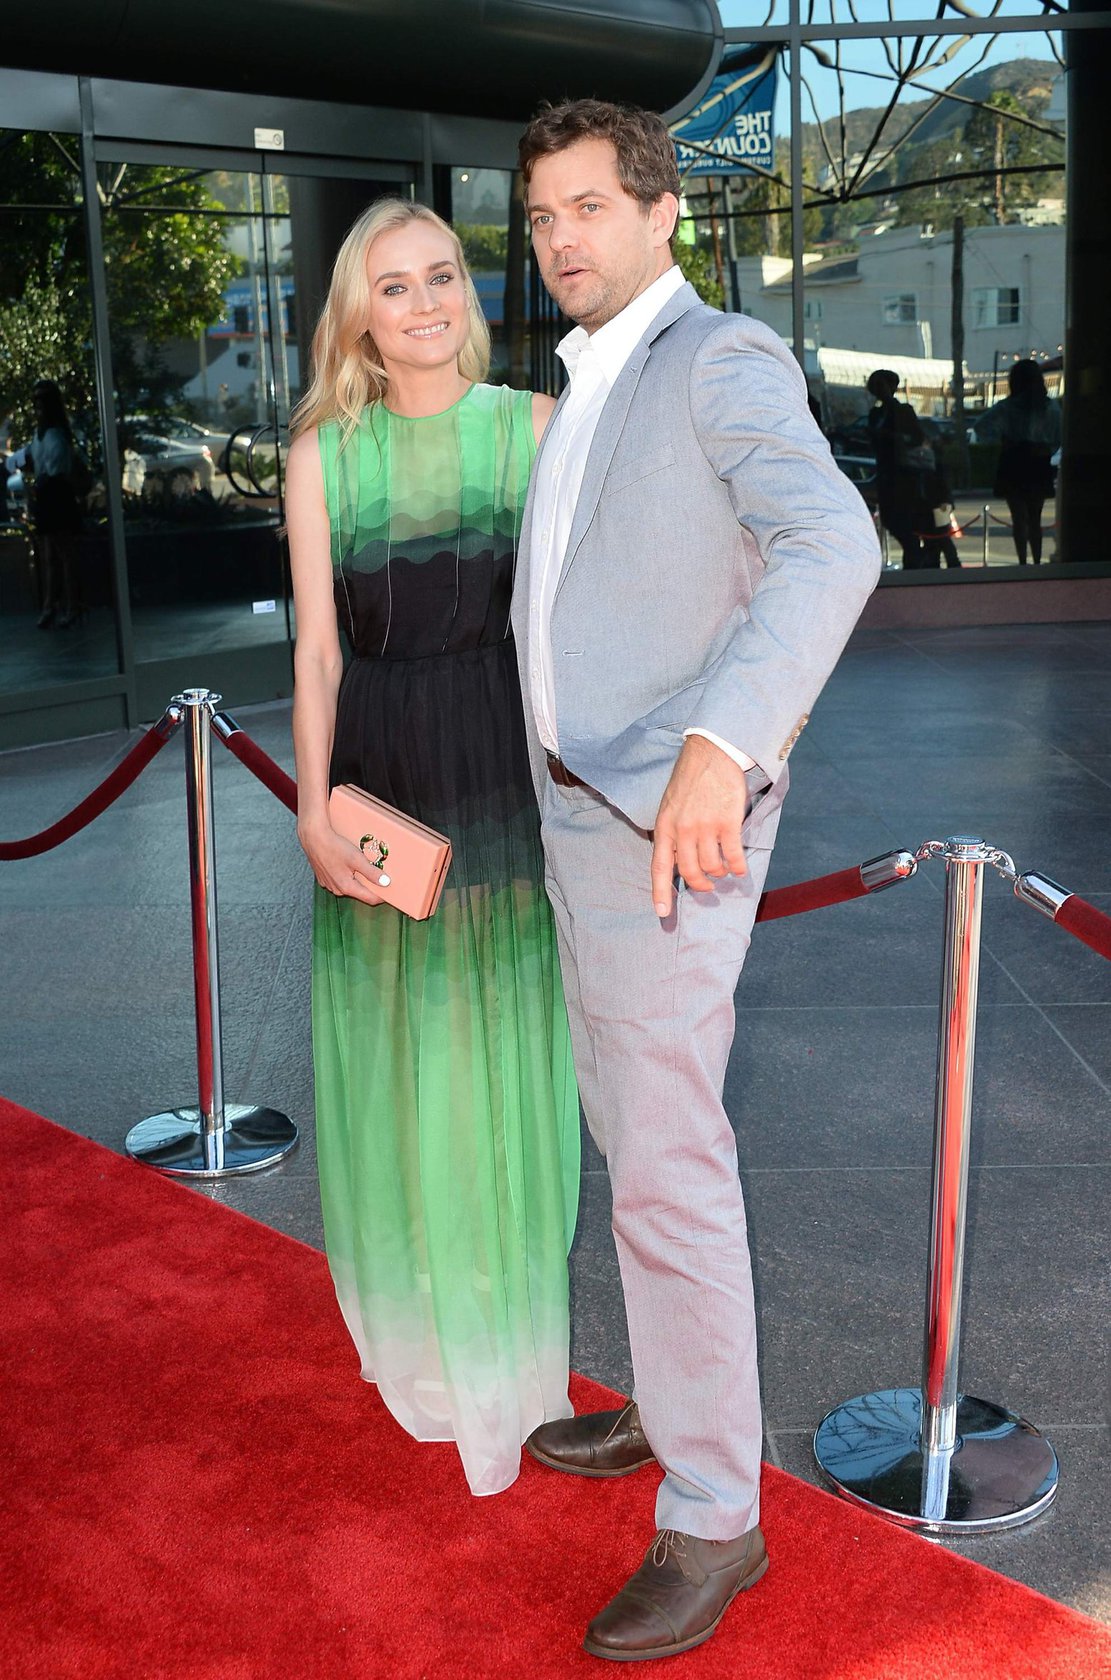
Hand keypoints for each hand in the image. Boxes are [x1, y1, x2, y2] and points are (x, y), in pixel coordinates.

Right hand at [298, 817, 385, 905]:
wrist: (313, 837)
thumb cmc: (334, 846)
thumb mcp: (357, 859)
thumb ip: (371, 872)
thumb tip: (385, 883)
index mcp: (346, 887)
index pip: (369, 899)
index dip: (382, 896)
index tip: (391, 892)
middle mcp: (337, 889)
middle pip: (360, 892)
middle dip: (370, 886)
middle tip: (379, 875)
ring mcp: (329, 884)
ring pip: (349, 886)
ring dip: (358, 880)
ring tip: (363, 867)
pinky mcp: (324, 878)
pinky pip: (340, 880)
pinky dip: (347, 875)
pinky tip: (348, 864)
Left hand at [650, 735, 748, 917]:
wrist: (711, 753)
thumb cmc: (690, 779)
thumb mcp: (670, 806)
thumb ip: (672, 832)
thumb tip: (677, 859)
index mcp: (665, 827)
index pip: (659, 867)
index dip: (660, 892)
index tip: (662, 913)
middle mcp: (683, 830)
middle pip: (690, 872)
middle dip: (701, 885)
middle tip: (708, 886)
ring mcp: (705, 827)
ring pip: (712, 866)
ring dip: (720, 873)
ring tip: (724, 869)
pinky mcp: (727, 822)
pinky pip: (732, 856)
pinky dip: (737, 867)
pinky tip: (740, 869)